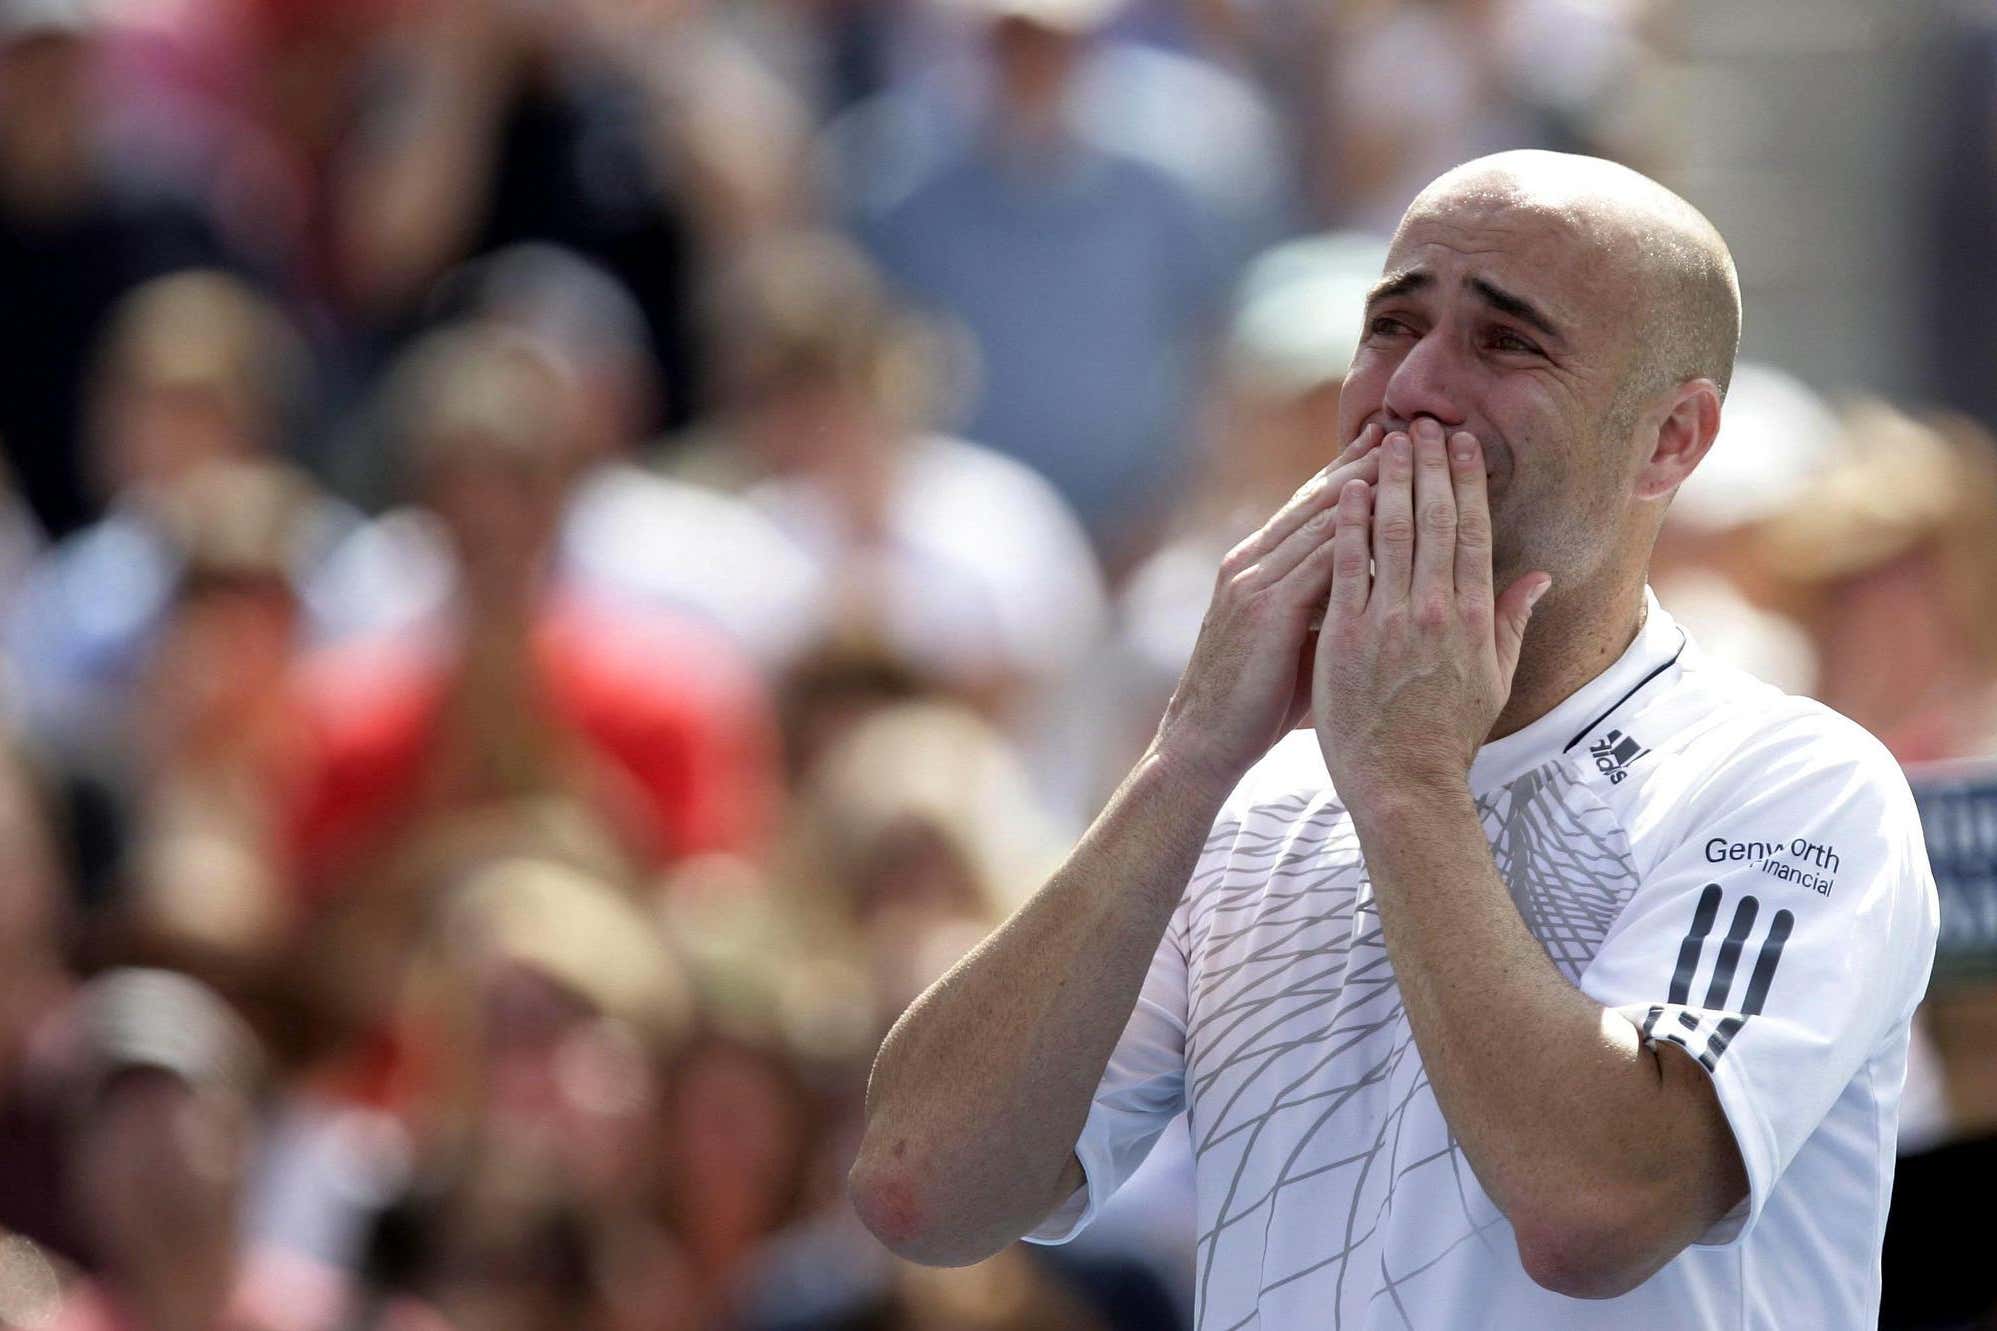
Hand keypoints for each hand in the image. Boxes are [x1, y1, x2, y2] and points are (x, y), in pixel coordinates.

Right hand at [1153, 423, 1384, 797]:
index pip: (1314, 504)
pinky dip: (1360, 533)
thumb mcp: (1293, 641)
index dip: (1356, 471)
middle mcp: (1253, 560)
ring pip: (1325, 518)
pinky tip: (1396, 518)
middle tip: (1416, 430)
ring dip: (1374, 485)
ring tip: (1418, 458)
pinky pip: (1321, 558)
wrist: (1204, 742)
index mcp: (1257, 565)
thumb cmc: (1255, 701)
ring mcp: (1255, 579)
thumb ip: (1327, 607)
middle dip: (1371, 461)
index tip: (1398, 445)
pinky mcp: (1265, 606)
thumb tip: (1374, 592)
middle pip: (1321, 496)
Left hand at [1312, 419, 1548, 803]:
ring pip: (1391, 531)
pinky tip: (1345, 488)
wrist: (1403, 783)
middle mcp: (1435, 609)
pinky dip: (1348, 523)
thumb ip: (1513, 621)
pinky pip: (1347, 565)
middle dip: (1430, 465)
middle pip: (1434, 519)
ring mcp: (1389, 620)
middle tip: (1425, 422)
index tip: (1464, 444)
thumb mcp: (1496, 679)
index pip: (1473, 531)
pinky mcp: (1347, 634)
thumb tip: (1537, 576)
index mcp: (1474, 616)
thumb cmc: (1448, 735)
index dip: (1468, 481)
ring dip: (1389, 479)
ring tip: (1387, 440)